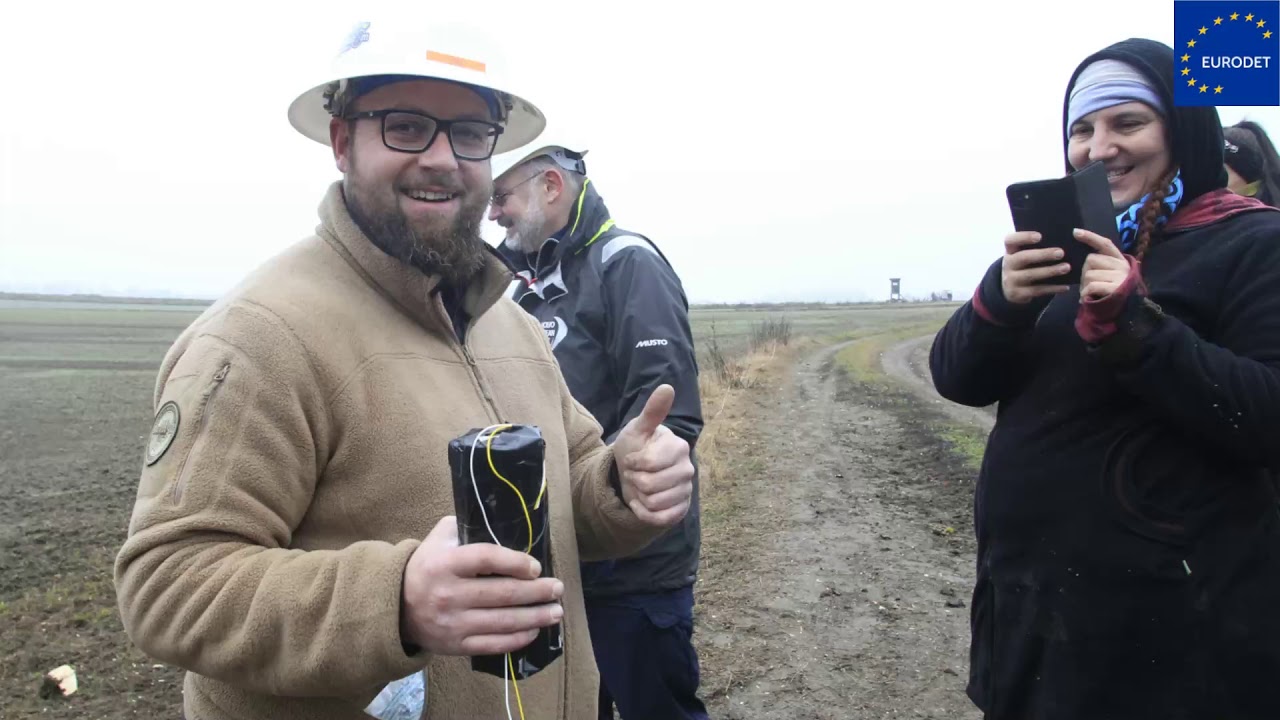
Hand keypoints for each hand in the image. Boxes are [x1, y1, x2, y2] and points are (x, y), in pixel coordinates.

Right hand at [401, 516, 563, 655]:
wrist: (396, 607)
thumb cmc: (426, 567)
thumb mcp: (438, 539)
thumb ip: (465, 527)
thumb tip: (502, 521)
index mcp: (445, 564)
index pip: (487, 559)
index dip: (515, 562)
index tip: (536, 567)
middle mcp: (449, 594)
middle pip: (502, 593)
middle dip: (537, 592)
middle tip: (558, 588)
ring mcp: (453, 624)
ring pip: (503, 621)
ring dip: (535, 617)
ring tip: (556, 611)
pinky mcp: (456, 646)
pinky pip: (493, 644)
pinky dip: (518, 638)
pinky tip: (535, 630)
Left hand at [611, 384, 693, 526]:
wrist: (636, 472)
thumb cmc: (637, 447)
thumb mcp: (638, 429)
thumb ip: (653, 411)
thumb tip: (667, 387)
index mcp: (679, 447)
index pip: (649, 464)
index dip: (632, 463)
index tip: (630, 459)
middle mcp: (687, 469)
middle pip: (650, 486)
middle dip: (634, 481)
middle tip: (635, 474)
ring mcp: (686, 490)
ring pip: (654, 503)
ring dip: (638, 497)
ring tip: (640, 487)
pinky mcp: (681, 509)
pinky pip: (660, 519)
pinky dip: (644, 514)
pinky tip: (642, 503)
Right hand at [1000, 231, 1071, 303]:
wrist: (1010, 289)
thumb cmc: (1024, 266)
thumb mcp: (1023, 254)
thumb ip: (1035, 247)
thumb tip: (1061, 238)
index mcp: (1010, 251)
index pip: (1010, 240)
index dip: (1023, 237)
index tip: (1040, 236)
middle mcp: (1008, 264)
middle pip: (1023, 257)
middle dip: (1043, 255)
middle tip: (1061, 253)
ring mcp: (1011, 280)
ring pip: (1031, 275)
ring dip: (1050, 271)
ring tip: (1066, 268)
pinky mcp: (1018, 294)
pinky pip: (1037, 290)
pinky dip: (1052, 288)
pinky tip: (1065, 286)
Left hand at [1074, 228, 1130, 300]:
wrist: (1127, 308)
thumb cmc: (1113, 289)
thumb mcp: (1110, 273)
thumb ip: (1100, 262)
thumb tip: (1083, 254)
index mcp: (1119, 259)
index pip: (1105, 244)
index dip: (1090, 237)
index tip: (1075, 232)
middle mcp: (1121, 265)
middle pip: (1091, 260)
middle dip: (1084, 272)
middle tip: (1088, 284)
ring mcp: (1120, 277)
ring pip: (1089, 274)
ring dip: (1084, 285)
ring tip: (1090, 292)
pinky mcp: (1115, 289)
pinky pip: (1091, 286)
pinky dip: (1085, 293)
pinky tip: (1087, 298)